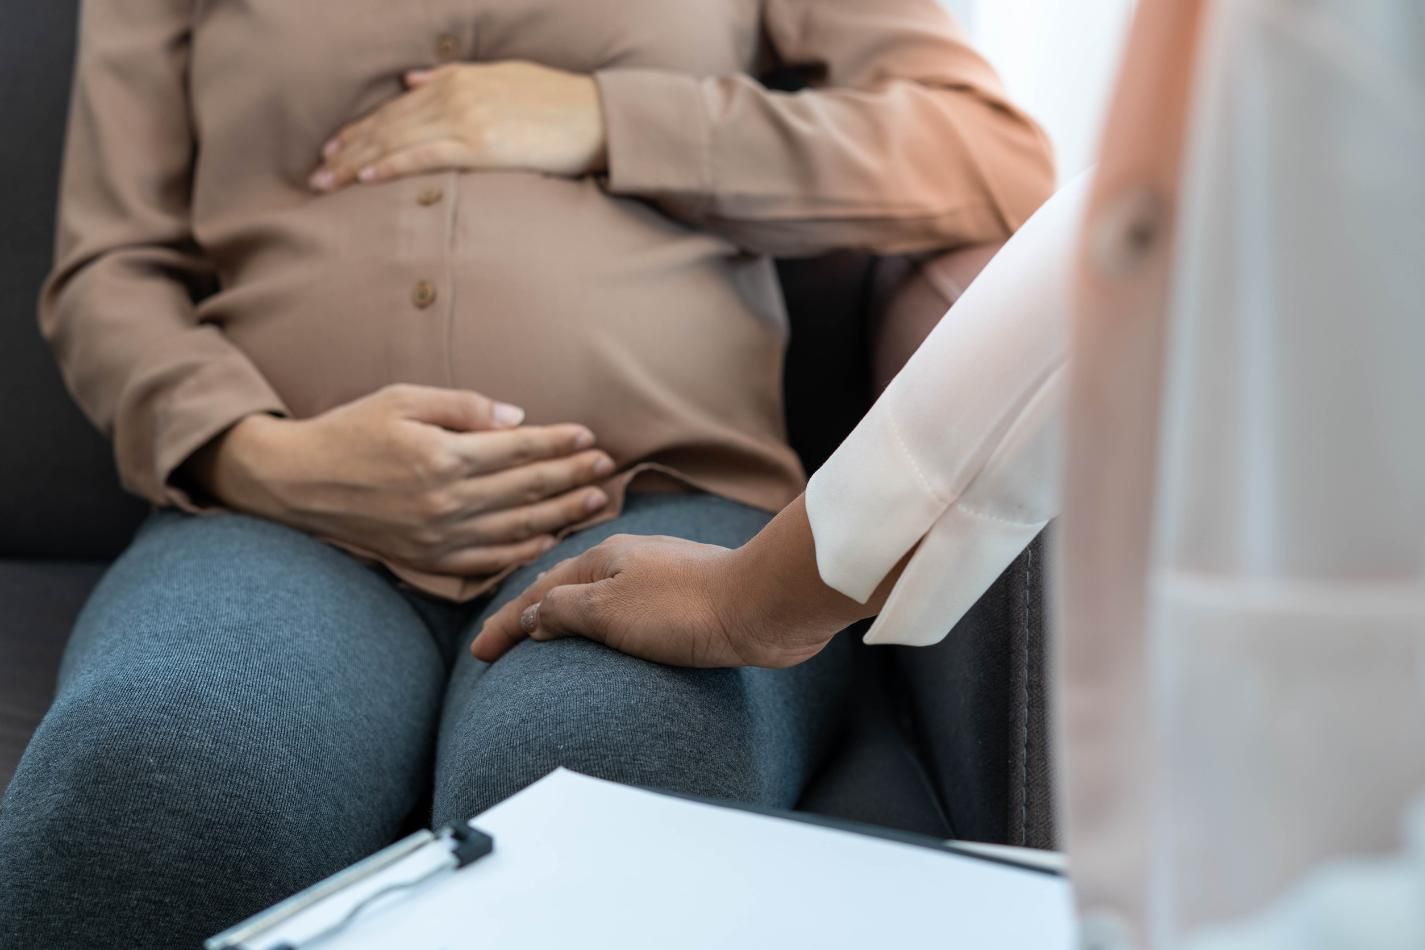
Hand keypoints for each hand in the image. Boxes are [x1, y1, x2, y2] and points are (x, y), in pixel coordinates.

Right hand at [185, 384, 614, 576]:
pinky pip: (489, 563)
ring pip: (518, 531)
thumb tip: (519, 419)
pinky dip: (524, 554)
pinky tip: (550, 542)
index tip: (589, 437)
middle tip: (608, 469)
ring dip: (562, 517)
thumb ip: (464, 407)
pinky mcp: (428, 561)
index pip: (520, 450)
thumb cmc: (351, 430)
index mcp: (443, 456)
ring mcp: (438, 538)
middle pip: (528, 491)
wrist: (297, 483)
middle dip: (573, 478)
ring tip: (595, 504)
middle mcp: (446, 502)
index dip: (559, 443)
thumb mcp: (404, 399)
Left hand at [309, 61, 606, 191]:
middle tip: (316, 174)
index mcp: (455, 78)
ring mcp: (465, 119)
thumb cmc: (556, 102)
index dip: (359, 129)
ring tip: (328, 182)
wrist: (596, 117)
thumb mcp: (502, 76)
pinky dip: (390, 166)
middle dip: (347, 150)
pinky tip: (364, 178)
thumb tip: (413, 80)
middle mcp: (453, 94)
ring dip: (357, 162)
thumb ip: (453, 75)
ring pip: (396, 141)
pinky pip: (423, 156)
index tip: (332, 148)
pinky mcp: (480, 146)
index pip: (394, 108)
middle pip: (386, 125)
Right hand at [471, 497, 884, 667]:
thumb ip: (564, 610)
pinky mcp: (689, 603)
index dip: (506, 624)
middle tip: (504, 644)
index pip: (538, 593)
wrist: (761, 607)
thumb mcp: (608, 608)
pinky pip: (629, 615)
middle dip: (531, 615)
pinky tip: (610, 644)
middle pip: (566, 589)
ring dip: (567, 620)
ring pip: (598, 599)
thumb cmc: (685, 607)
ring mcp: (660, 580)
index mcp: (604, 558)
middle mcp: (630, 563)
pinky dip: (603, 628)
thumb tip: (532, 615)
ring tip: (547, 643)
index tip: (480, 653)